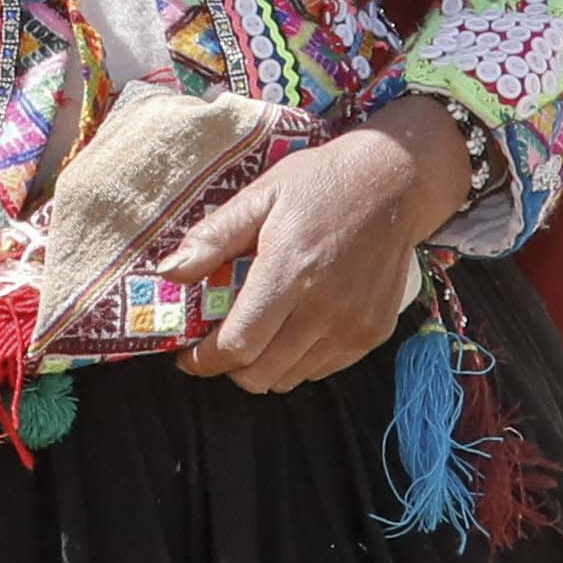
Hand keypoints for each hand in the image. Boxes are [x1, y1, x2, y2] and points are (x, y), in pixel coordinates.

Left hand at [172, 106, 471, 393]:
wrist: (394, 183)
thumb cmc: (319, 184)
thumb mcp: (260, 196)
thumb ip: (213, 237)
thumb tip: (169, 272)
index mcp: (290, 270)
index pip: (238, 345)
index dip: (204, 360)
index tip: (187, 356)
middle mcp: (325, 307)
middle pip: (260, 375)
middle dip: (229, 367)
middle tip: (219, 343)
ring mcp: (353, 325)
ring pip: (290, 378)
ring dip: (264, 366)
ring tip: (259, 331)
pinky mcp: (373, 333)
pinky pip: (322, 369)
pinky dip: (298, 360)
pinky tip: (294, 326)